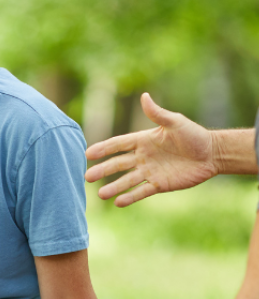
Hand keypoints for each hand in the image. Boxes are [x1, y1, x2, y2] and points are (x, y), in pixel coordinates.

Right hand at [85, 93, 216, 206]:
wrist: (212, 154)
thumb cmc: (194, 135)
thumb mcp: (175, 122)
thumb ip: (157, 113)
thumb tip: (144, 96)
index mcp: (143, 140)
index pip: (118, 144)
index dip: (103, 149)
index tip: (87, 154)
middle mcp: (143, 157)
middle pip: (118, 164)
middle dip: (103, 170)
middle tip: (87, 177)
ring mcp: (150, 171)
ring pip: (127, 180)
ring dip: (114, 187)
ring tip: (100, 194)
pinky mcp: (159, 185)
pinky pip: (142, 191)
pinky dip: (130, 196)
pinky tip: (118, 202)